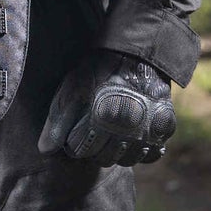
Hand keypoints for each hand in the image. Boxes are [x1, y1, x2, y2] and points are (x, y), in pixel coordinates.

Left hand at [37, 49, 175, 165]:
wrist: (137, 50)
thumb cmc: (100, 68)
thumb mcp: (73, 88)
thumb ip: (58, 121)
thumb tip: (46, 151)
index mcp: (103, 120)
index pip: (81, 152)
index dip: (75, 142)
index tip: (77, 131)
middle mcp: (129, 130)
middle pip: (104, 159)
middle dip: (95, 149)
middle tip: (95, 132)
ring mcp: (149, 130)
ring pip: (128, 160)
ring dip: (118, 152)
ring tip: (114, 135)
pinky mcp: (165, 127)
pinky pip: (152, 154)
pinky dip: (143, 151)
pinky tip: (134, 138)